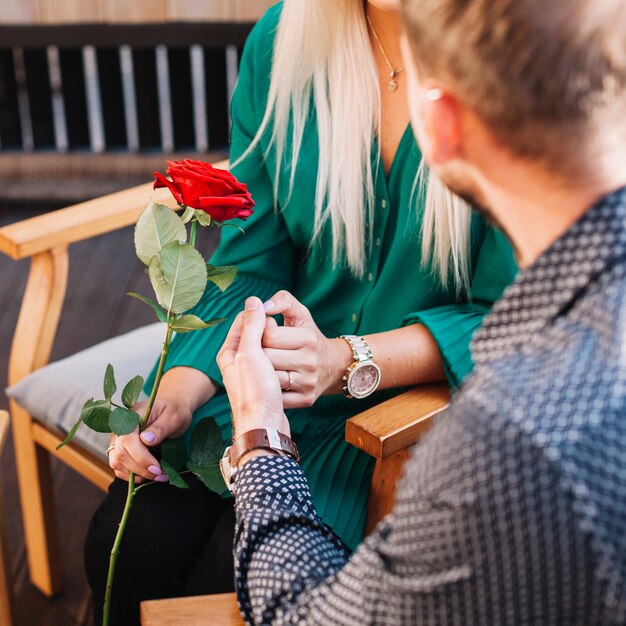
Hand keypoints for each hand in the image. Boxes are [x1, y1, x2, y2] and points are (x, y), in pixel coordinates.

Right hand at [106, 396, 192, 482]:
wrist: (172, 408)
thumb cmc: (174, 411)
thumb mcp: (174, 417)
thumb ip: (160, 427)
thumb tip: (146, 440)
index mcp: (133, 415)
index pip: (127, 438)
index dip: (140, 457)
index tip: (156, 468)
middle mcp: (120, 427)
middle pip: (121, 454)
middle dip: (141, 469)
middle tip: (161, 474)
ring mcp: (118, 438)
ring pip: (117, 463)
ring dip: (137, 474)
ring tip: (157, 475)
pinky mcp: (119, 448)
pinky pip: (119, 467)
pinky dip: (131, 475)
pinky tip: (147, 475)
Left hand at [217, 297, 289, 437]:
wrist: (266, 430)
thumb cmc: (253, 393)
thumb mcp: (250, 354)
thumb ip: (253, 325)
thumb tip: (254, 299)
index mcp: (230, 352)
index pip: (248, 322)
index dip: (261, 322)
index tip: (270, 329)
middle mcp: (241, 364)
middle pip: (263, 339)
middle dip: (270, 346)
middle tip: (269, 361)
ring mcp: (259, 378)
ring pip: (275, 355)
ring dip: (279, 364)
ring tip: (275, 378)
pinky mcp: (274, 389)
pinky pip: (284, 373)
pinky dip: (286, 377)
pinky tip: (284, 386)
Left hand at [262, 291, 351, 407]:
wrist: (333, 367)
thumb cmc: (309, 336)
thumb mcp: (301, 314)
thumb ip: (283, 301)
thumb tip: (264, 305)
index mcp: (308, 338)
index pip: (268, 335)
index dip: (261, 333)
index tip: (265, 334)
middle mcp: (310, 361)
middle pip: (267, 357)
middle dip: (260, 353)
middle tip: (264, 351)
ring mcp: (309, 382)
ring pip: (270, 378)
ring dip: (263, 372)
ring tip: (267, 367)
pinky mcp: (306, 399)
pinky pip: (277, 395)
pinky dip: (272, 389)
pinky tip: (274, 382)